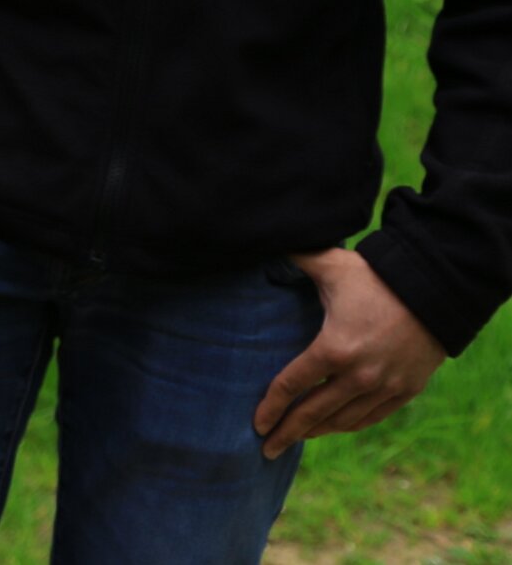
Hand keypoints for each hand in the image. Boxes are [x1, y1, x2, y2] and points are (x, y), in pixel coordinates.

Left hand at [254, 248, 444, 458]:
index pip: (291, 386)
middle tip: (266, 448)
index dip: (270, 407)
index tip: (255, 425)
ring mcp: (385, 387)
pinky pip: (371, 418)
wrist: (435, 292)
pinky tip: (332, 428)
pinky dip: (348, 426)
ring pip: (343, 421)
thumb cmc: (376, 277)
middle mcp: (359, 376)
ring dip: (316, 432)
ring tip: (294, 438)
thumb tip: (265, 241)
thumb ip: (295, 257)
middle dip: (286, 432)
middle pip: (313, 413)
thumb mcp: (331, 264)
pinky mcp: (405, 390)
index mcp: (334, 348)